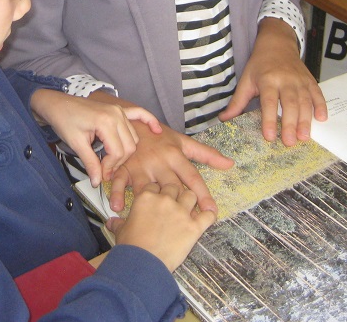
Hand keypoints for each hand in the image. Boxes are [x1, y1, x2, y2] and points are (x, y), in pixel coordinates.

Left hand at [29, 89, 161, 186]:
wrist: (57, 104)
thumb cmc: (64, 121)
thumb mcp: (75, 144)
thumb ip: (90, 163)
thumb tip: (97, 182)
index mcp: (105, 121)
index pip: (118, 152)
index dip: (110, 168)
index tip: (100, 175)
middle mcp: (116, 114)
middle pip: (129, 147)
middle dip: (118, 162)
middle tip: (104, 171)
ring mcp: (119, 110)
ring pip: (133, 138)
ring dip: (125, 152)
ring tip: (111, 161)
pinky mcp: (118, 109)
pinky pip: (139, 114)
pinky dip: (149, 120)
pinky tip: (157, 129)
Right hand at [88, 91, 232, 213]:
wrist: (131, 121)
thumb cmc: (159, 136)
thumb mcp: (183, 142)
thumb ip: (206, 154)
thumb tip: (230, 164)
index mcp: (175, 155)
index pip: (192, 177)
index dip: (203, 195)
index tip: (212, 211)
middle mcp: (159, 161)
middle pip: (171, 186)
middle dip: (180, 205)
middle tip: (186, 225)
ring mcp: (140, 165)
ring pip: (146, 186)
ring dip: (148, 202)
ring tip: (151, 222)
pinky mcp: (123, 167)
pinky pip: (119, 181)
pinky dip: (117, 193)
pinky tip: (117, 208)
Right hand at [106, 183, 215, 272]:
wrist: (143, 263)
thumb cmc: (130, 246)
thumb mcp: (121, 231)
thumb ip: (118, 223)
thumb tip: (111, 222)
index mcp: (146, 197)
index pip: (153, 186)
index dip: (155, 191)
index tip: (156, 197)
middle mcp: (165, 200)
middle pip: (173, 186)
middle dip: (173, 192)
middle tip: (172, 201)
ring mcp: (181, 212)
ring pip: (191, 195)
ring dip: (190, 200)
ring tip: (189, 206)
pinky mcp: (194, 226)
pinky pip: (207, 215)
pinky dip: (209, 214)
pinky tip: (208, 215)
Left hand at [217, 17, 326, 146]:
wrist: (277, 44)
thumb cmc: (260, 64)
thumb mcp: (246, 80)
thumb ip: (237, 102)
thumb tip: (223, 119)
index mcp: (268, 80)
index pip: (268, 102)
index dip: (269, 120)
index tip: (269, 136)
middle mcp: (286, 80)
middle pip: (289, 104)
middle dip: (290, 124)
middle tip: (290, 142)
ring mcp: (300, 80)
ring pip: (305, 101)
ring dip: (306, 120)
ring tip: (304, 137)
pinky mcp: (310, 81)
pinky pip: (317, 94)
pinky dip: (321, 106)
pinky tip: (322, 119)